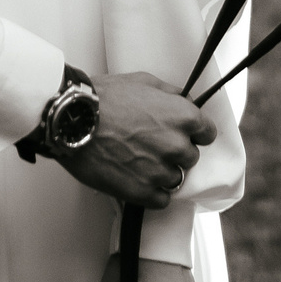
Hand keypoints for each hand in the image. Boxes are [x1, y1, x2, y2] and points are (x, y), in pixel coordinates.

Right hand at [52, 72, 212, 208]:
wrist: (72, 120)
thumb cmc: (103, 98)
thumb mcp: (142, 81)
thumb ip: (170, 93)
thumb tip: (184, 101)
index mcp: (182, 116)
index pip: (208, 133)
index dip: (194, 133)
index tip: (183, 134)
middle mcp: (176, 145)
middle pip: (190, 156)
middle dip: (174, 151)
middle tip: (150, 144)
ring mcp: (160, 171)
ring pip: (175, 179)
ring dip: (161, 172)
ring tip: (138, 161)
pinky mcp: (143, 192)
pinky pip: (162, 200)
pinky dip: (151, 192)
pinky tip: (136, 178)